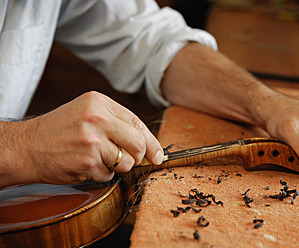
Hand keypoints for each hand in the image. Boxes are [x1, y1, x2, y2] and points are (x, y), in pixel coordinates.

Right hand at [4, 91, 162, 185]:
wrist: (26, 146)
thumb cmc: (58, 130)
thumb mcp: (86, 112)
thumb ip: (116, 123)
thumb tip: (147, 144)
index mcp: (99, 103)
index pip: (138, 123)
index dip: (151, 142)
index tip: (157, 154)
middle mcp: (97, 119)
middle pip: (138, 144)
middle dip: (138, 157)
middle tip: (130, 160)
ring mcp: (92, 141)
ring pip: (126, 162)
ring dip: (116, 167)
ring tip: (97, 158)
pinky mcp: (87, 162)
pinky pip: (108, 175)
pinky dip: (100, 174)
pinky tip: (84, 164)